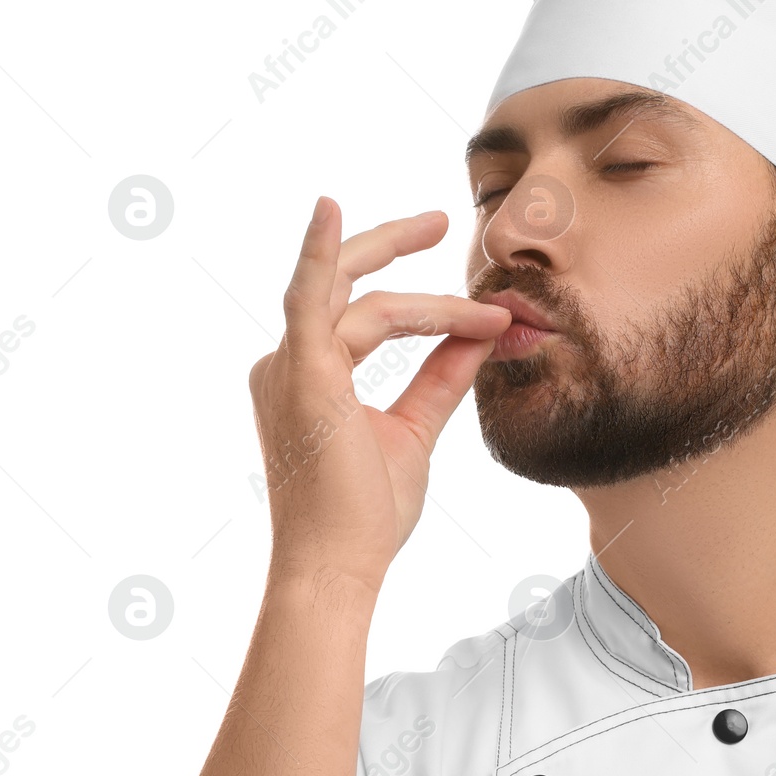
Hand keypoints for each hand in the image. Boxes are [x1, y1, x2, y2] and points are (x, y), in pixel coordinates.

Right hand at [247, 198, 510, 592]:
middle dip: (394, 247)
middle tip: (443, 220)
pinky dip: (317, 251)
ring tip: (485, 307)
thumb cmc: (366, 511)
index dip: (429, 308)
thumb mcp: (413, 428)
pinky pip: (308, 298)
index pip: (369, 315)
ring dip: (429, 302)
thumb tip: (480, 334)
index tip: (486, 312)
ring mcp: (289, 365)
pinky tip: (330, 210)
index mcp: (311, 373)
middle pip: (345, 283)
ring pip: (362, 301)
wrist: (339, 565)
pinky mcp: (300, 374)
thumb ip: (440, 378)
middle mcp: (289, 361)